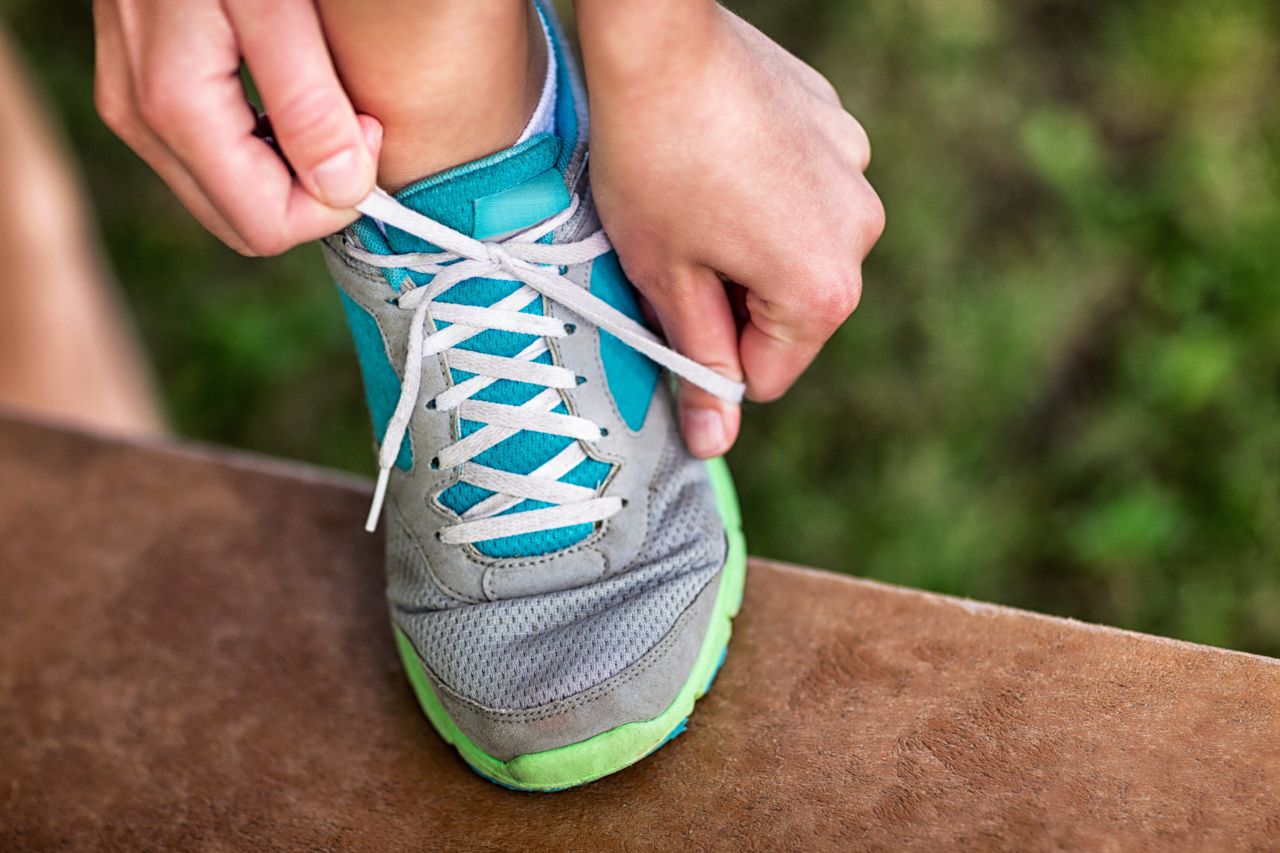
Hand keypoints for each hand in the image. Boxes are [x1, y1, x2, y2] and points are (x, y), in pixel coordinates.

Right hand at [92, 0, 381, 255]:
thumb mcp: (277, 6)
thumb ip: (308, 103)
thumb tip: (342, 189)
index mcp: (175, 108)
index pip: (267, 225)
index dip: (333, 196)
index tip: (366, 127)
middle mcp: (143, 121)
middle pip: (245, 222)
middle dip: (314, 191)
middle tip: (352, 120)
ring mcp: (137, 108)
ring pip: (229, 196)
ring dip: (292, 168)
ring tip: (325, 101)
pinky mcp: (145, 91)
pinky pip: (215, 158)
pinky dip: (266, 146)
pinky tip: (293, 96)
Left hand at [577, 4, 883, 456]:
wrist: (661, 39)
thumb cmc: (653, 162)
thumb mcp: (666, 280)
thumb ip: (699, 364)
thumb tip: (714, 445)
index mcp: (823, 288)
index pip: (766, 376)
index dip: (708, 355)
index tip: (671, 305)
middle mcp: (861, 234)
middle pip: (789, 314)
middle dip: (731, 299)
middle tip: (676, 246)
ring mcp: (856, 174)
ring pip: (794, 251)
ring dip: (748, 246)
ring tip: (696, 198)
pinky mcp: (840, 128)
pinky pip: (802, 192)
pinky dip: (764, 193)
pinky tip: (719, 158)